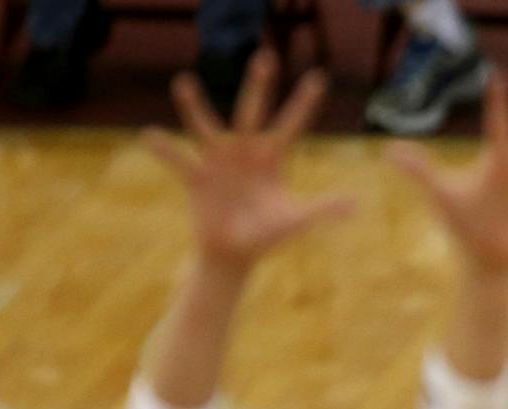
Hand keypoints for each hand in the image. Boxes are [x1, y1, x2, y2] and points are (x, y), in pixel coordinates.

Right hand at [142, 51, 353, 271]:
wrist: (233, 253)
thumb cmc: (266, 235)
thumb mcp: (294, 221)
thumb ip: (322, 210)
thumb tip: (356, 203)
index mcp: (271, 158)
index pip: (292, 125)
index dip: (304, 103)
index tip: (319, 77)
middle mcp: (244, 152)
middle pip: (252, 112)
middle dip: (259, 86)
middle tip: (266, 56)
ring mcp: (218, 162)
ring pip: (206, 128)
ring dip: (195, 107)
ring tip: (185, 81)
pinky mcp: (196, 179)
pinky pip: (178, 160)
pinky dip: (165, 150)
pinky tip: (151, 135)